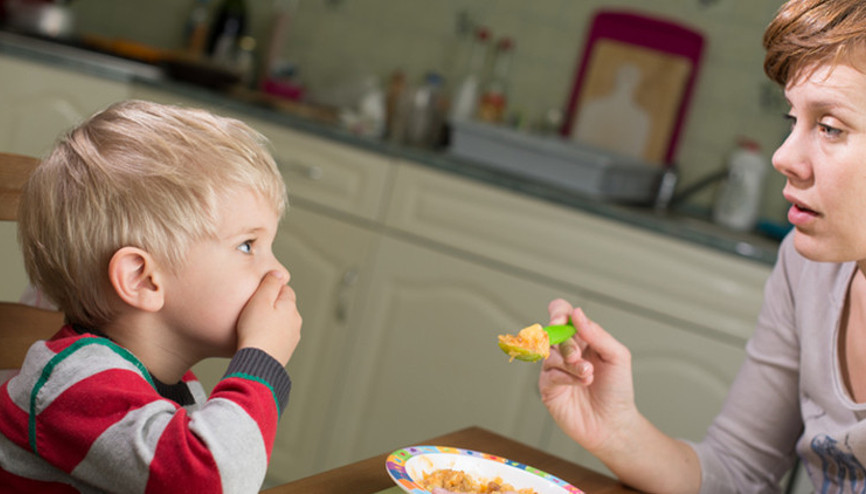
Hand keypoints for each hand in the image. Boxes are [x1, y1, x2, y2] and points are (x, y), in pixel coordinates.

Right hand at [236, 270, 301, 366]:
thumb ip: (270, 284)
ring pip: (281, 324)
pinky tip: (257, 341)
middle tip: (252, 312)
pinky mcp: (285, 352)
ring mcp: (292, 338)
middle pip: (283, 307)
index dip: (270, 290)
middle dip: (271, 307)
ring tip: (253, 328)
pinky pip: (277, 339)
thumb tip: (278, 273)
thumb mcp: (260, 300)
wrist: (257, 364)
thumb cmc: (255, 332)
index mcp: (290, 307)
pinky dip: (269, 337)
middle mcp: (295, 322)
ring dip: (270, 323)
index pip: (285, 290)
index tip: (257, 295)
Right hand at [538, 299, 638, 455]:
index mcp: (581, 338)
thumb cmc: (617, 390)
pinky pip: (549, 374)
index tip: (561, 320)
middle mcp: (565, 350)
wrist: (614, 423)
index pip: (561, 313)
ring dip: (570, 363)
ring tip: (588, 374)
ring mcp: (554, 368)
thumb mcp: (617, 356)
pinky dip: (566, 376)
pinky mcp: (548, 387)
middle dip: (566, 344)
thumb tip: (577, 313)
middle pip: (552, 333)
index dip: (558, 312)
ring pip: (549, 354)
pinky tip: (581, 383)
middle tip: (579, 356)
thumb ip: (597, 333)